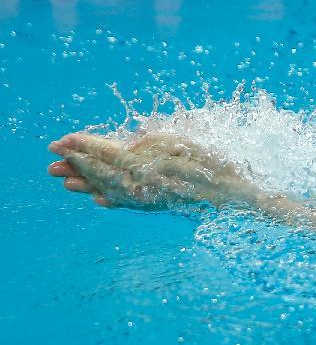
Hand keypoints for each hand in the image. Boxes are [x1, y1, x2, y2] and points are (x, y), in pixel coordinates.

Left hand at [48, 132, 258, 209]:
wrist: (233, 195)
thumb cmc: (214, 164)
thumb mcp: (184, 143)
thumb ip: (152, 143)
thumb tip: (126, 148)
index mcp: (145, 166)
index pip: (106, 153)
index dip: (83, 145)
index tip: (62, 139)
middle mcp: (141, 185)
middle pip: (100, 172)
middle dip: (75, 162)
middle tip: (51, 156)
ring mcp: (146, 198)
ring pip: (107, 189)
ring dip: (84, 182)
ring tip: (63, 180)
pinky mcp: (155, 205)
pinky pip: (125, 204)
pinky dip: (108, 200)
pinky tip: (99, 200)